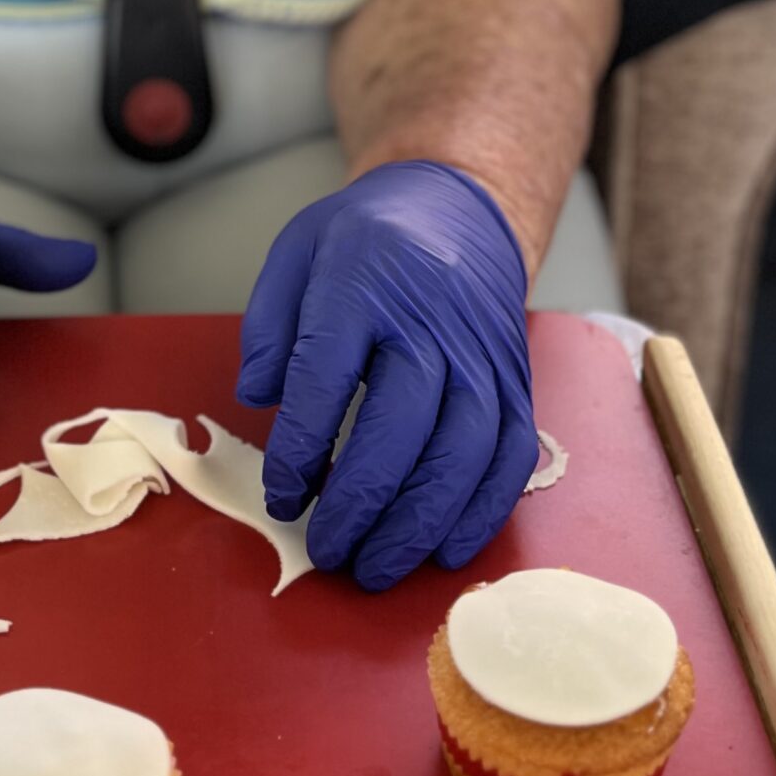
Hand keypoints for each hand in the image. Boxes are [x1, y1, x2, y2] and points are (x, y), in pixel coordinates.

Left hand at [234, 160, 535, 591]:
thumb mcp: (296, 254)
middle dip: (361, 501)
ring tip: (377, 567)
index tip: (283, 497)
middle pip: (403, 423)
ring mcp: (482, 353)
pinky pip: (510, 454)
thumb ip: (269, 327)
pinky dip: (482, 510)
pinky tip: (446, 550)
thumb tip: (260, 398)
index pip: (327, 376)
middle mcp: (432, 320)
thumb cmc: (365, 240)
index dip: (302, 447)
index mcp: (364, 283)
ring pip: (465, 449)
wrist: (460, 208)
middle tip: (327, 552)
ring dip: (420, 521)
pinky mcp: (516, 380)